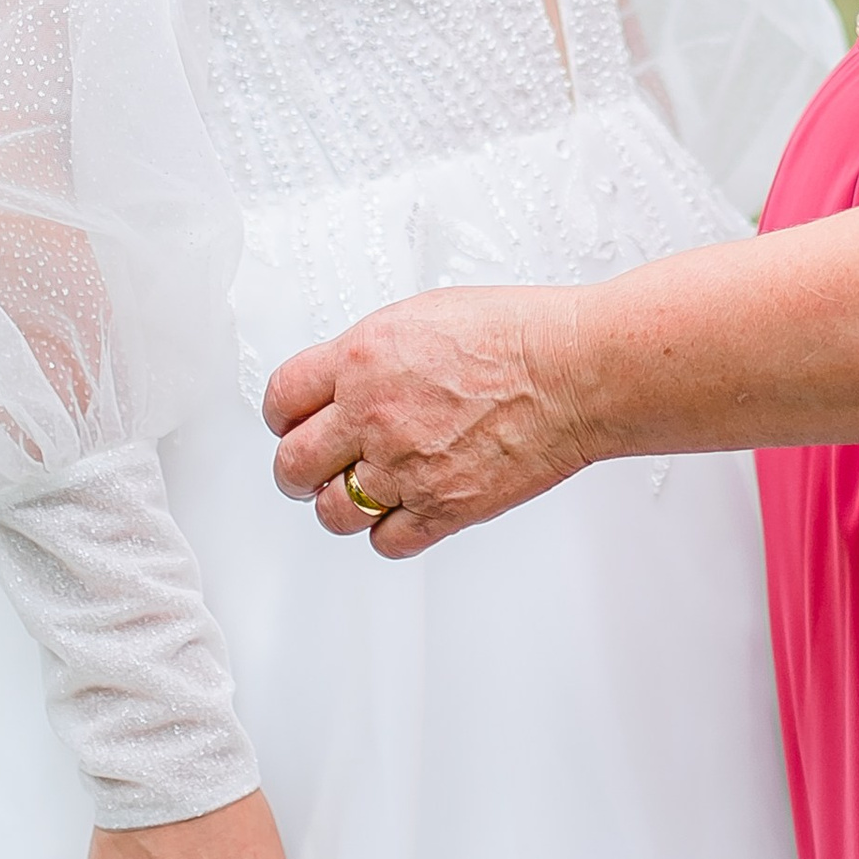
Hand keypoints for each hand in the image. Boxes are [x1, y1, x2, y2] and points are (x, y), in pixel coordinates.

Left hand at [264, 283, 592, 559]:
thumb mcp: (424, 317)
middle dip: (298, 470)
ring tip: (365, 492)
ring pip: (333, 513)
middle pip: (292, 464)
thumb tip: (349, 382)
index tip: (291, 424)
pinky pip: (386, 542)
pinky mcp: (442, 509)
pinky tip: (407, 510)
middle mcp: (372, 415)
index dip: (283, 417)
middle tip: (314, 469)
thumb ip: (374, 355)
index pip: (282, 398)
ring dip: (343, 505)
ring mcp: (404, 467)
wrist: (575, 371)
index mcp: (362, 358)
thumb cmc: (518, 334)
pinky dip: (391, 532)